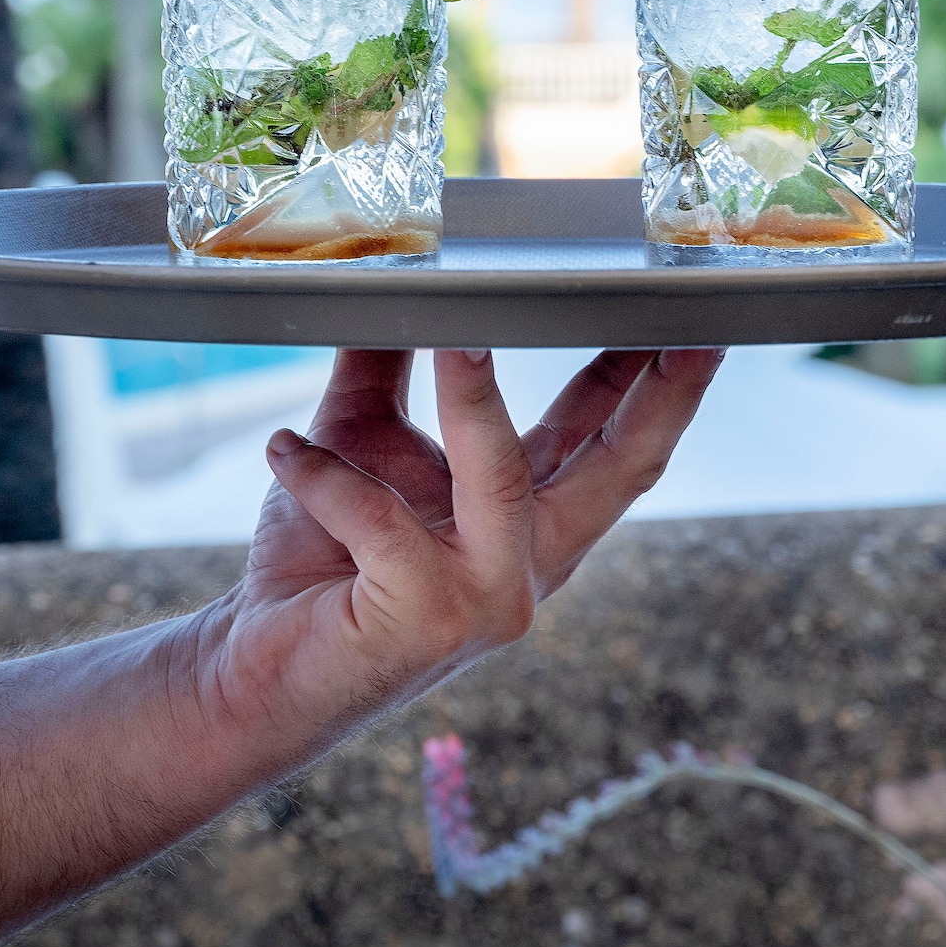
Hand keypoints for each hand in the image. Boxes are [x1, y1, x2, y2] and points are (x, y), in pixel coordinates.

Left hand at [193, 348, 723, 764]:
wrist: (254, 671)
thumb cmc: (317, 560)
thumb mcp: (360, 442)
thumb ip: (388, 363)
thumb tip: (396, 275)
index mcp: (533, 524)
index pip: (616, 445)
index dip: (660, 381)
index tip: (691, 315)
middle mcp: (530, 566)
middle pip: (623, 468)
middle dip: (661, 390)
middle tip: (685, 320)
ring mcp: (488, 599)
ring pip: (501, 476)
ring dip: (474, 398)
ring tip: (454, 333)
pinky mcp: (425, 619)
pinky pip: (378, 520)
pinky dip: (326, 476)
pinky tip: (285, 450)